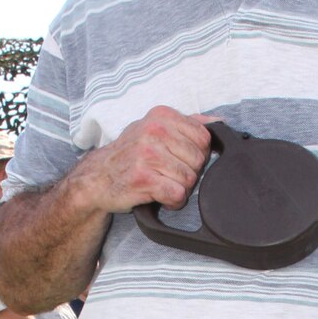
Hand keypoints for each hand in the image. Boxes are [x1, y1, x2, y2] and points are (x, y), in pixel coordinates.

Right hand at [74, 106, 211, 213]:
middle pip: (199, 160)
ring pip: (190, 179)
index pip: (204, 138)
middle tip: (168, 174)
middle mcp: (154, 131)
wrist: (98, 178)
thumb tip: (219, 122)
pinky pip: (177, 194)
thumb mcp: (155, 128)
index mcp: (162, 116)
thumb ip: (188, 124)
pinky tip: (160, 197)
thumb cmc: (130, 154)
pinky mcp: (143, 178)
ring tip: (162, 184)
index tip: (178, 159)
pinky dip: (172, 202)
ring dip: (179, 189)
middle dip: (188, 173)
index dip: (196, 154)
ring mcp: (147, 154)